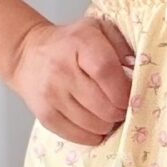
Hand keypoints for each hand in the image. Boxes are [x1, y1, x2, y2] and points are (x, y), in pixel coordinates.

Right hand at [6, 8, 136, 145]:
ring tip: (108, 113)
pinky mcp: (45, 115)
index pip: (107, 71)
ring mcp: (51, 95)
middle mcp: (62, 70)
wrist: (27, 53)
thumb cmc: (71, 42)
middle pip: (104, 105)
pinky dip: (93, 135)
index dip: (124, 90)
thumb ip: (122, 46)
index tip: (131, 94)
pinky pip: (79, 136)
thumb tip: (139, 72)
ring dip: (108, 124)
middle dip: (121, 111)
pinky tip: (95, 123)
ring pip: (94, 125)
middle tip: (122, 106)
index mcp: (79, 43)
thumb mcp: (98, 30)